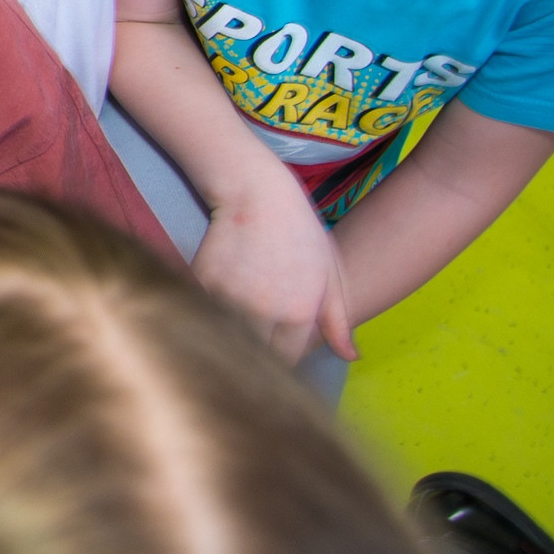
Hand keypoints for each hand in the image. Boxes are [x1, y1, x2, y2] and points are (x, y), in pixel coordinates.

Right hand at [192, 171, 356, 363]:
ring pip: (228, 337)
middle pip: (256, 354)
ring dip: (232, 337)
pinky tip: (217, 306)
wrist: (256, 193)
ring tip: (238, 324)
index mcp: (300, 312)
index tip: (276, 349)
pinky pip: (206, 314)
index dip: (281, 357)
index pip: (287, 360)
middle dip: (256, 353)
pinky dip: (210, 316)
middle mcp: (265, 310)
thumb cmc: (299, 231)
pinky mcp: (203, 284)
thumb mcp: (330, 273)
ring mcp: (231, 297)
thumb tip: (350, 357)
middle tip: (256, 341)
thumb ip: (338, 319)